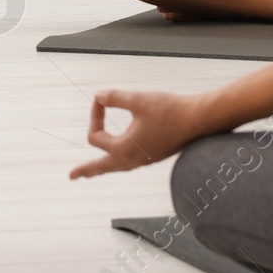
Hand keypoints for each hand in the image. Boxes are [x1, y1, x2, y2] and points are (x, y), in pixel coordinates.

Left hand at [69, 89, 205, 178]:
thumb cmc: (170, 110)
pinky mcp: (153, 156)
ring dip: (102, 167)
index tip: (102, 99)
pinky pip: (129, 164)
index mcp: (124, 149)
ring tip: (90, 173)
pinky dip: (117, 162)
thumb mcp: (137, 99)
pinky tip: (119, 158)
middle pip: (102, 167)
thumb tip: (97, 96)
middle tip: (71, 177)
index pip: (95, 136)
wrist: (200, 121)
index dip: (94, 115)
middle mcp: (132, 160)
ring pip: (116, 167)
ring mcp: (144, 160)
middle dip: (86, 170)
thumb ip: (113, 97)